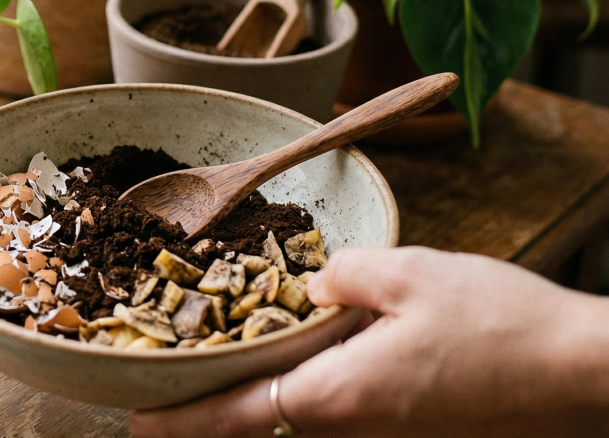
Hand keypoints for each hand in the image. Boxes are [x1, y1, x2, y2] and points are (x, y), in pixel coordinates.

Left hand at [129, 246, 608, 437]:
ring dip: (250, 400)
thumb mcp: (410, 274)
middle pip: (259, 423)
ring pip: (296, 418)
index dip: (180, 422)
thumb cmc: (502, 326)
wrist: (585, 376)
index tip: (133, 424)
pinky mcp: (410, 426)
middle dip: (207, 411)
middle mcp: (353, 428)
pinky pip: (336, 412)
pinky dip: (298, 389)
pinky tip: (293, 356)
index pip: (236, 416)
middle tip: (160, 390)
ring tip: (213, 366)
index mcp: (337, 396)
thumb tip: (312, 286)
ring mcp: (384, 433)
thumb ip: (342, 276)